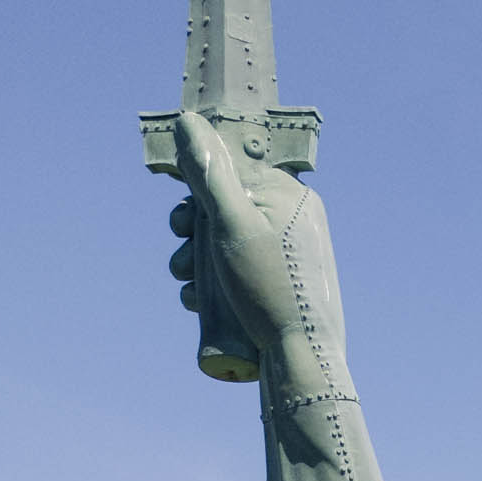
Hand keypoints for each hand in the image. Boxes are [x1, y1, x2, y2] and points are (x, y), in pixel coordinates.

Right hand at [166, 110, 345, 363]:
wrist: (302, 359)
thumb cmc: (269, 287)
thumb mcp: (231, 223)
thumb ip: (210, 172)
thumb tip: (188, 121)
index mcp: (289, 195)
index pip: (233, 175)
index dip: (197, 195)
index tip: (181, 222)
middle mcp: (292, 221)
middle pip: (226, 212)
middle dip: (191, 236)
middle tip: (179, 259)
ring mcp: (288, 256)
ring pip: (228, 246)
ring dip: (195, 263)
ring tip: (187, 289)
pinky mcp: (281, 287)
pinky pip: (242, 273)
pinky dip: (215, 285)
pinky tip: (199, 304)